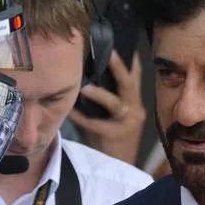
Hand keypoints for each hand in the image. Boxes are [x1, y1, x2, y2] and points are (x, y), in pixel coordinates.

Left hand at [68, 51, 145, 165]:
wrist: (119, 164)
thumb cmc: (111, 136)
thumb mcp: (115, 113)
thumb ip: (109, 94)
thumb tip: (88, 70)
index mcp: (135, 101)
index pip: (135, 74)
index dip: (130, 58)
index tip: (120, 39)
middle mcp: (134, 109)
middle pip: (129, 84)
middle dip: (119, 67)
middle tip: (108, 52)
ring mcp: (126, 123)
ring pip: (115, 103)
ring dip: (99, 94)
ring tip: (84, 87)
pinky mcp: (114, 136)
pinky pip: (95, 124)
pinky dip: (80, 116)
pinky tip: (68, 110)